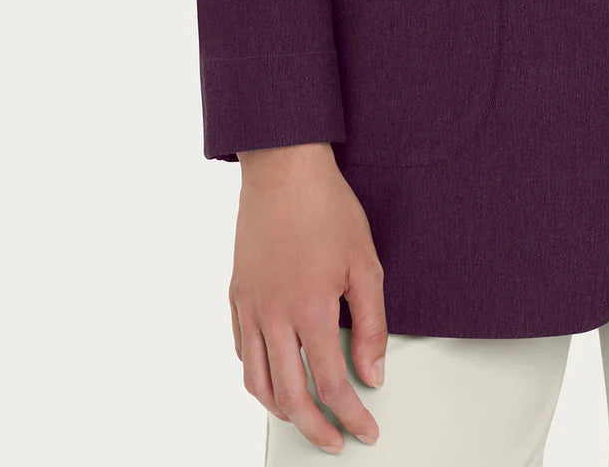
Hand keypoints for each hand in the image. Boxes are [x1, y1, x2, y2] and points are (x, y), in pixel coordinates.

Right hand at [230, 142, 386, 452]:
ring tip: (305, 417)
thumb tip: (372, 372)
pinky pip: (240, 352)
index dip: (350, 414)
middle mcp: (272, 314)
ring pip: (257, 382)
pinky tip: (275, 376)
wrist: (284, 169)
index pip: (330, 383)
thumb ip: (370, 324)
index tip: (364, 430)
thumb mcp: (365, 264)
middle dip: (315, 428)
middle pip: (290, 396)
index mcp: (309, 308)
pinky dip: (257, 376)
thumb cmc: (327, 208)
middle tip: (335, 440)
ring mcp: (249, 307)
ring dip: (282, 409)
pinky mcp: (236, 296)